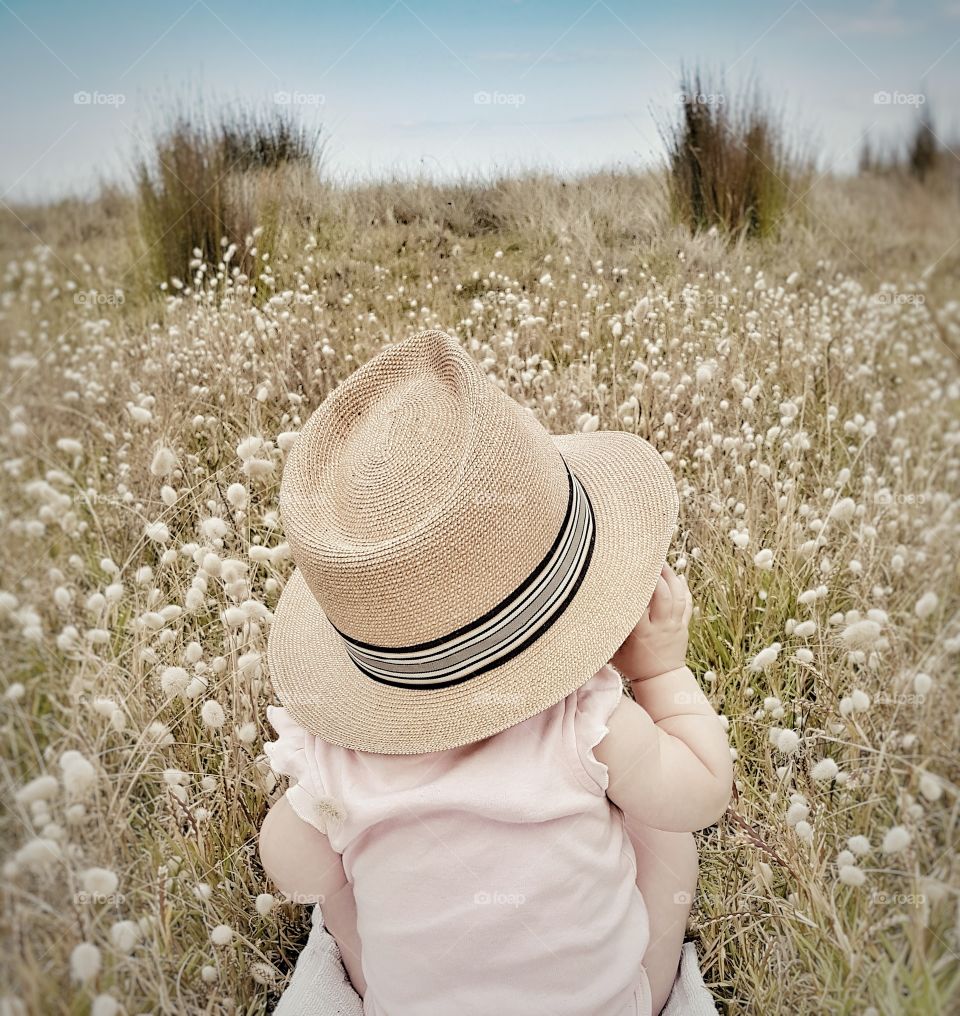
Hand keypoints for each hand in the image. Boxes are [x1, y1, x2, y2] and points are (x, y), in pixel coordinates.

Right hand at [610, 562, 692, 681]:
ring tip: (662, 562)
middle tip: (648, 559)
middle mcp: (660, 626)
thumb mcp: (614, 651)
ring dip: (671, 577)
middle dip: (657, 576)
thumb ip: (607, 632)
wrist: (660, 679)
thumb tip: (587, 615)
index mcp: (642, 633)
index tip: (627, 572)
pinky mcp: (682, 626)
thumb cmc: (632, 665)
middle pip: (663, 596)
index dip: (635, 588)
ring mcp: (674, 625)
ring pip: (677, 597)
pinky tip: (679, 577)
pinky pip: (686, 605)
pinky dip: (684, 589)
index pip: (639, 605)